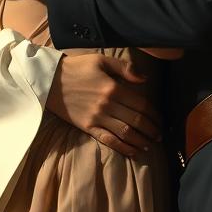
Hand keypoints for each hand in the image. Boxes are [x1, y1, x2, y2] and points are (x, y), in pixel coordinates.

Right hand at [45, 52, 161, 156]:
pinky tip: (132, 151)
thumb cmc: (77, 67)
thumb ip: (124, 68)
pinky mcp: (87, 127)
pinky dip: (122, 147)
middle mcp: (107, 105)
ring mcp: (97, 118)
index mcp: (113, 88)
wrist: (50, 80)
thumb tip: (145, 79)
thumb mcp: (101, 60)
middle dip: (151, 130)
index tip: (160, 120)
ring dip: (140, 140)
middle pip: (136, 120)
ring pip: (125, 133)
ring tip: (150, 145)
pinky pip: (108, 140)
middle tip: (159, 135)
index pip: (141, 104)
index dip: (154, 114)